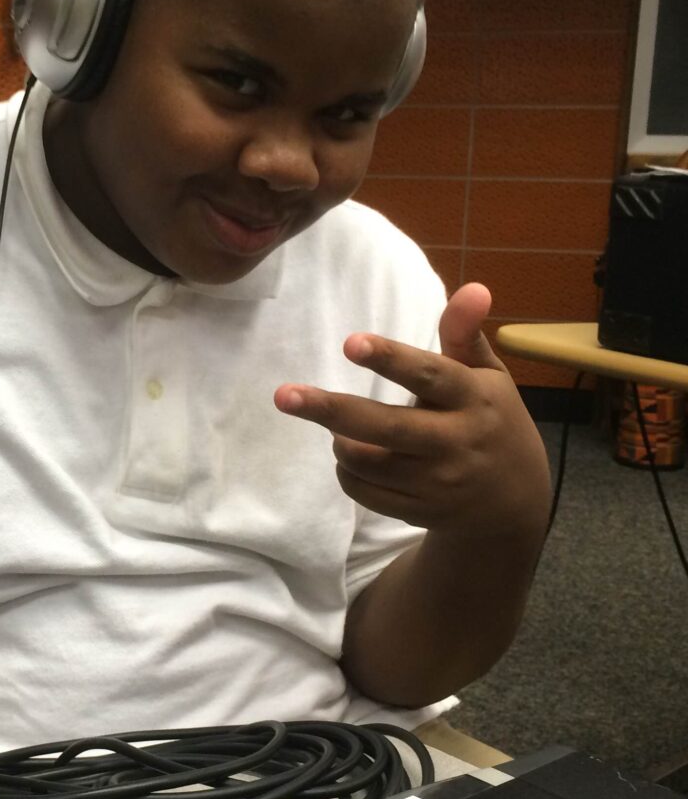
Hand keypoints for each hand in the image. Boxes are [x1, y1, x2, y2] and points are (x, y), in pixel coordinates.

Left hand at [273, 283, 550, 538]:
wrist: (514, 504)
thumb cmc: (491, 421)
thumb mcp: (488, 377)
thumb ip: (465, 335)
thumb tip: (474, 287)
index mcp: (474, 398)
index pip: (429, 376)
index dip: (389, 359)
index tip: (349, 343)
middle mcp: (456, 442)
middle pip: (385, 426)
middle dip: (330, 410)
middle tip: (284, 396)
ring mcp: (437, 483)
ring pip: (365, 460)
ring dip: (339, 439)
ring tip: (341, 426)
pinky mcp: (419, 511)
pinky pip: (363, 490)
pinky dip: (347, 470)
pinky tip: (356, 455)